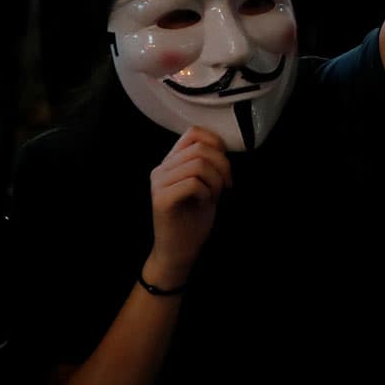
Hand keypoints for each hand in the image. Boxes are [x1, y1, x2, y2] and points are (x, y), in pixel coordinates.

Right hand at [146, 127, 232, 286]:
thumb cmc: (193, 220)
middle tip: (226, 185)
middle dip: (222, 166)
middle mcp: (161, 169)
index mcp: (170, 163)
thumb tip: (222, 147)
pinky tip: (204, 203)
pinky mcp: (161, 199)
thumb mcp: (205, 186)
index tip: (225, 167)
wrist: (178, 252)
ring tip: (213, 196)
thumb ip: (207, 164)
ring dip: (215, 181)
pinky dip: (206, 192)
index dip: (216, 143)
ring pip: (198, 165)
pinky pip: (193, 183)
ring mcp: (158, 184)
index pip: (193, 133)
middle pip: (200, 148)